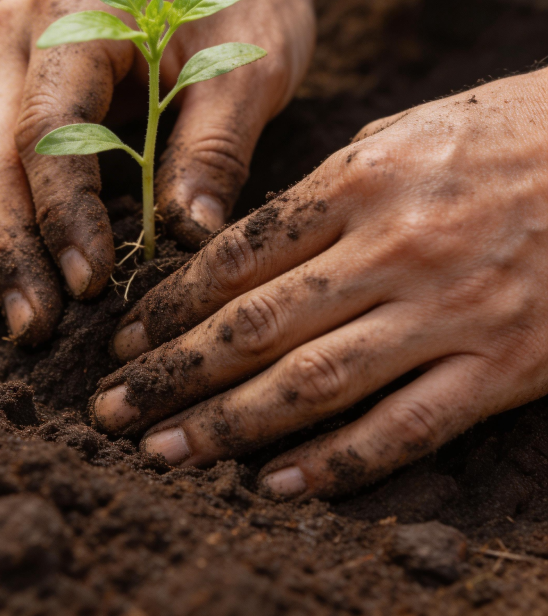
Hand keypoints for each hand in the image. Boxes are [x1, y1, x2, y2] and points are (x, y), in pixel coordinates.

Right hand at [0, 0, 314, 343]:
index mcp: (72, 14)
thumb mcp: (245, 71)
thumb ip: (212, 150)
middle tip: (29, 329)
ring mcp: (5, 58)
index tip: (91, 287)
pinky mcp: (13, 86)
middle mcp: (17, 31)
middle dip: (10, 249)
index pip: (49, 134)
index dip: (64, 218)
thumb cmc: (241, 5)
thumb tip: (182, 239)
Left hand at [93, 69, 547, 497]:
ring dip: (229, 424)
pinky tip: (275, 483)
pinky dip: (338, 462)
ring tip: (164, 450)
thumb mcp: (402, 136)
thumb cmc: (505, 132)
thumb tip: (241, 253)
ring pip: (316, 382)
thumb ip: (323, 196)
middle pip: (257, 325)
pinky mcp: (506, 364)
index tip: (125, 338)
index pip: (238, 256)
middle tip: (110, 410)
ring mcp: (452, 310)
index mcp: (362, 179)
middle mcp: (396, 247)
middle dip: (173, 372)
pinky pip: (408, 426)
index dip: (171, 304)